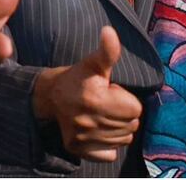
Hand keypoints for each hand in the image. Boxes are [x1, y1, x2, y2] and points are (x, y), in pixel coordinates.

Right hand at [33, 26, 141, 162]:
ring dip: (118, 129)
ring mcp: (83, 138)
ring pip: (123, 140)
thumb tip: (109, 31)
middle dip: (124, 114)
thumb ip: (108, 51)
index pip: (135, 109)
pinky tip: (99, 131)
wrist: (50, 95)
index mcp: (96, 99)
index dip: (126, 99)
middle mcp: (89, 121)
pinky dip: (109, 145)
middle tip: (108, 104)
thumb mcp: (94, 63)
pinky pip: (109, 154)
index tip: (112, 92)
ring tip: (104, 115)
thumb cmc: (78, 77)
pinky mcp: (77, 149)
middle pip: (131, 126)